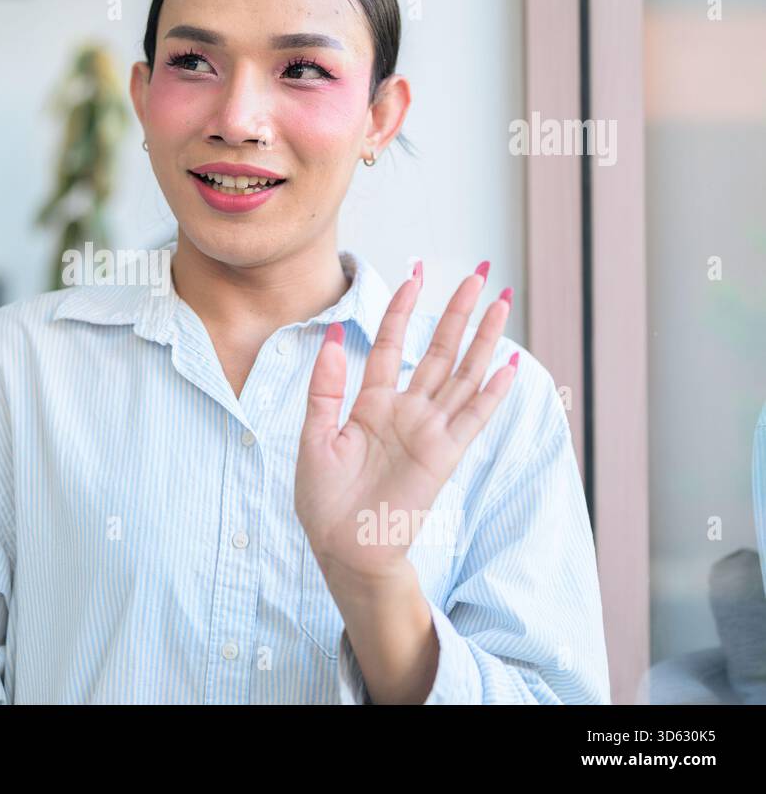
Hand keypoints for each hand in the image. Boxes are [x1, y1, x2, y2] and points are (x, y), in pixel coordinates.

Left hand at [295, 260, 518, 591]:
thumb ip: (326, 387)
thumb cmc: (324, 500)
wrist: (342, 547)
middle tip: (478, 274)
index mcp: (371, 405)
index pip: (393, 345)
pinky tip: (508, 365)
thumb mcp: (314, 436)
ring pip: (461, 374)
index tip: (415, 275)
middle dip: (458, 312)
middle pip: (438, 351)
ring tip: (502, 303)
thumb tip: (336, 335)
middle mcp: (406, 412)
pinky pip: (472, 418)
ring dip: (483, 339)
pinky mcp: (443, 456)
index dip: (404, 310)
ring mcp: (428, 432)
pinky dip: (490, 393)